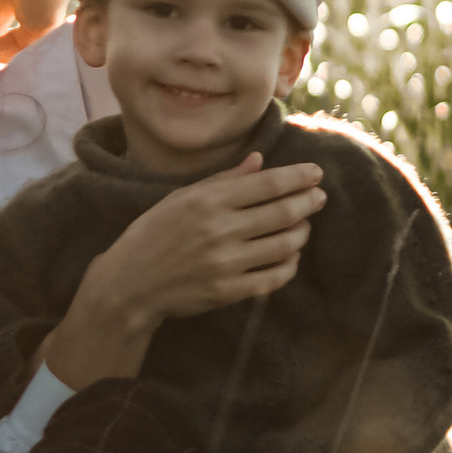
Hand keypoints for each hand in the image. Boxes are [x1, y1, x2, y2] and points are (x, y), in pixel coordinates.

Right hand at [41, 152, 323, 388]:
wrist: (131, 283)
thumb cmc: (153, 233)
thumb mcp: (181, 197)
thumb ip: (223, 179)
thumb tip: (260, 161)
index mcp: (207, 201)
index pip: (266, 184)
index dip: (297, 177)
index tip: (317, 172)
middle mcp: (219, 230)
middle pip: (281, 213)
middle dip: (308, 202)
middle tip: (320, 197)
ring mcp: (226, 264)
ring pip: (283, 245)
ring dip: (301, 233)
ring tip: (304, 225)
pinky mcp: (228, 292)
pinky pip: (273, 278)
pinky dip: (289, 265)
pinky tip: (291, 256)